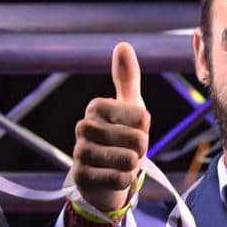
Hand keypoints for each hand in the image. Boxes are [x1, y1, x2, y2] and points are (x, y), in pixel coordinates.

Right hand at [71, 42, 150, 217]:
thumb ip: (127, 78)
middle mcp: (84, 126)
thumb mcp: (129, 108)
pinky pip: (117, 178)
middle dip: (141, 150)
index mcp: (97, 106)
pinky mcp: (80, 176)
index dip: (146, 130)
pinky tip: (116, 177)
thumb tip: (122, 45)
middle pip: (137, 139)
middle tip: (131, 152)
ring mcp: (80, 151)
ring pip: (127, 159)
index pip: (142, 117)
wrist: (103, 178)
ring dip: (133, 166)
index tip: (135, 133)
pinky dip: (124, 181)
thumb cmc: (120, 139)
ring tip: (124, 164)